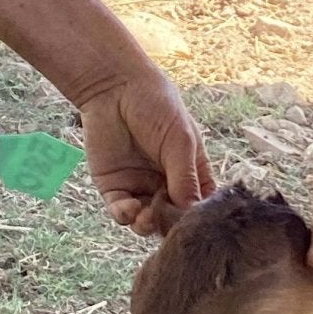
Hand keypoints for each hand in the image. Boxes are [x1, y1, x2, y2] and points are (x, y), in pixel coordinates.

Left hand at [77, 67, 215, 234]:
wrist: (114, 87)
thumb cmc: (156, 106)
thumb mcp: (180, 141)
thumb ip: (185, 178)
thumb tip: (191, 214)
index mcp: (190, 172)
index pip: (199, 204)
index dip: (197, 218)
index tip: (194, 225)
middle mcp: (166, 184)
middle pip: (172, 218)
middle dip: (169, 226)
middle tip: (167, 224)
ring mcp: (140, 187)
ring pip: (146, 220)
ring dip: (146, 225)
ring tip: (146, 218)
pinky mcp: (114, 187)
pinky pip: (120, 211)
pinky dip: (125, 216)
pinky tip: (128, 211)